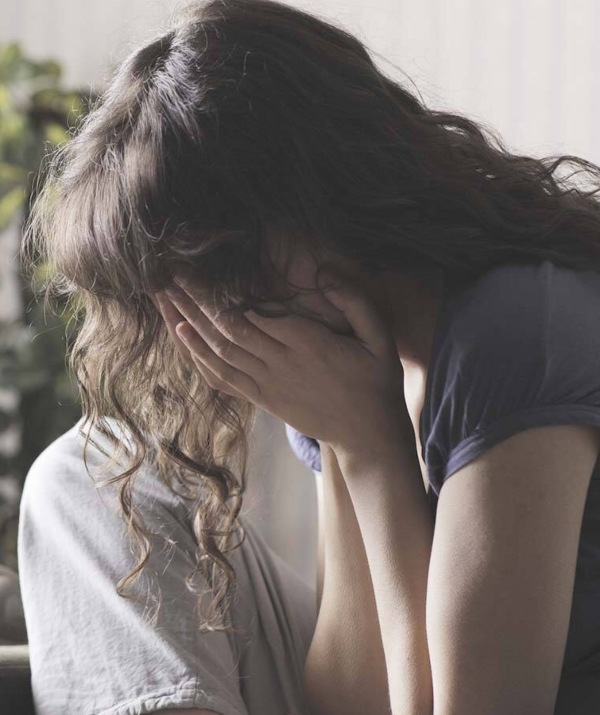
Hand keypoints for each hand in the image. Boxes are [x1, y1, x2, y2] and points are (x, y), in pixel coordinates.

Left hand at [152, 268, 407, 454]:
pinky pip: (222, 377)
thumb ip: (355, 301)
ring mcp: (267, 383)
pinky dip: (198, 355)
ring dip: (188, 321)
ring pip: (218, 349)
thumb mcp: (380, 338)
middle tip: (168, 270)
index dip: (223, 288)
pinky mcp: (262, 398)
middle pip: (228, 326)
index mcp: (308, 344)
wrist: (366, 435)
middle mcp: (280, 363)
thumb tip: (324, 271)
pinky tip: (180, 333)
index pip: (254, 311)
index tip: (201, 262)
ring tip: (164, 294)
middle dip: (195, 298)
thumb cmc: (376, 382)